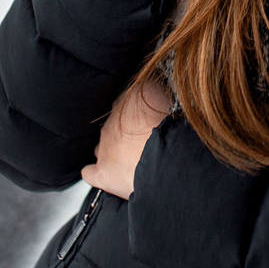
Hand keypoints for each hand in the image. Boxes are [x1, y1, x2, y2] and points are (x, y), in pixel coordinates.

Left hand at [81, 81, 172, 199]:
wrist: (165, 160)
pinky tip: (108, 176)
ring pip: (103, 146)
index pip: (131, 97)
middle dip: (128, 130)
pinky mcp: (101, 172)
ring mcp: (104, 146)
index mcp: (133, 97)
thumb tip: (167, 91)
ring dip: (114, 151)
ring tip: (132, 159)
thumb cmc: (176, 130)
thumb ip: (167, 94)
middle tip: (146, 139)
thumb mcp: (178, 99)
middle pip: (116, 122)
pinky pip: (90, 172)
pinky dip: (96, 173)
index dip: (141, 110)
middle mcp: (114, 119)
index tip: (151, 116)